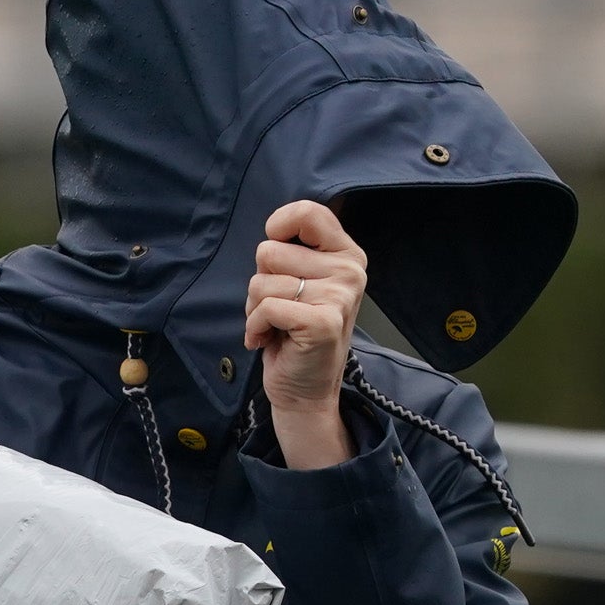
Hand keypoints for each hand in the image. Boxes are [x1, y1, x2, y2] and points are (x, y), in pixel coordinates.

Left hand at [245, 199, 367, 469]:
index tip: (273, 259)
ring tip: (275, 326)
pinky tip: (268, 341)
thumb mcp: (300, 283)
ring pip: (262, 281)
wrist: (304, 391)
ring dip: (255, 308)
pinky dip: (255, 327)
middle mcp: (349, 271)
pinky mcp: (322, 322)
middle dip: (260, 282)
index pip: (307, 213)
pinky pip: (265, 307)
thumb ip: (293, 252)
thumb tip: (273, 230)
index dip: (278, 228)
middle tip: (278, 309)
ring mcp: (339, 297)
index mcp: (346, 254)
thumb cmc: (294, 333)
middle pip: (269, 251)